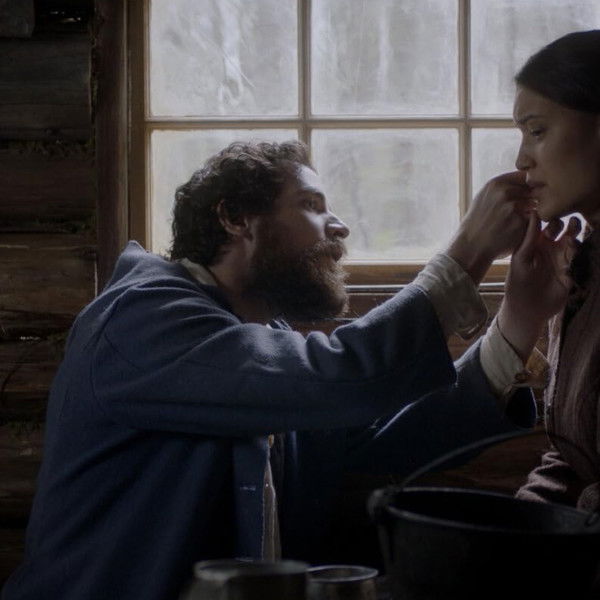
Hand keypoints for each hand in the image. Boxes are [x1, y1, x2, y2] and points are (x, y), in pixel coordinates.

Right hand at [446, 171, 535, 284]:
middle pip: (533, 190)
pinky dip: (527, 226)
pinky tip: (513, 232)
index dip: (529, 186)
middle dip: (531, 201)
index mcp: (495, 183)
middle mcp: (504, 192)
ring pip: (535, 205)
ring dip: (531, 213)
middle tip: (518, 214)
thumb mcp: (484, 198)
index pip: (526, 176)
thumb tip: (527, 177)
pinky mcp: (519, 223)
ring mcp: (512, 207)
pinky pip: (533, 221)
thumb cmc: (479, 223)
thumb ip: (504, 187)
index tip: (524, 197)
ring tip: (513, 223)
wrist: (471, 246)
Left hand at [498, 211, 580, 360]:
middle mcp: (551, 249)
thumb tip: (534, 213)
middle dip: (570, 223)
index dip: (553, 216)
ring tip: (575, 235)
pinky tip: (579, 249)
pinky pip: (581, 258)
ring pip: (575, 241)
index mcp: (537, 243)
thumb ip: (529, 238)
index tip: (555, 210)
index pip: (549, 224)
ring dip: (578, 236)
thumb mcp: (521, 258)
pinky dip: (582, 251)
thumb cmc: (518, 282)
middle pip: (566, 229)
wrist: (527, 309)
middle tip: (571, 223)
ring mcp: (563, 260)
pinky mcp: (572, 271)